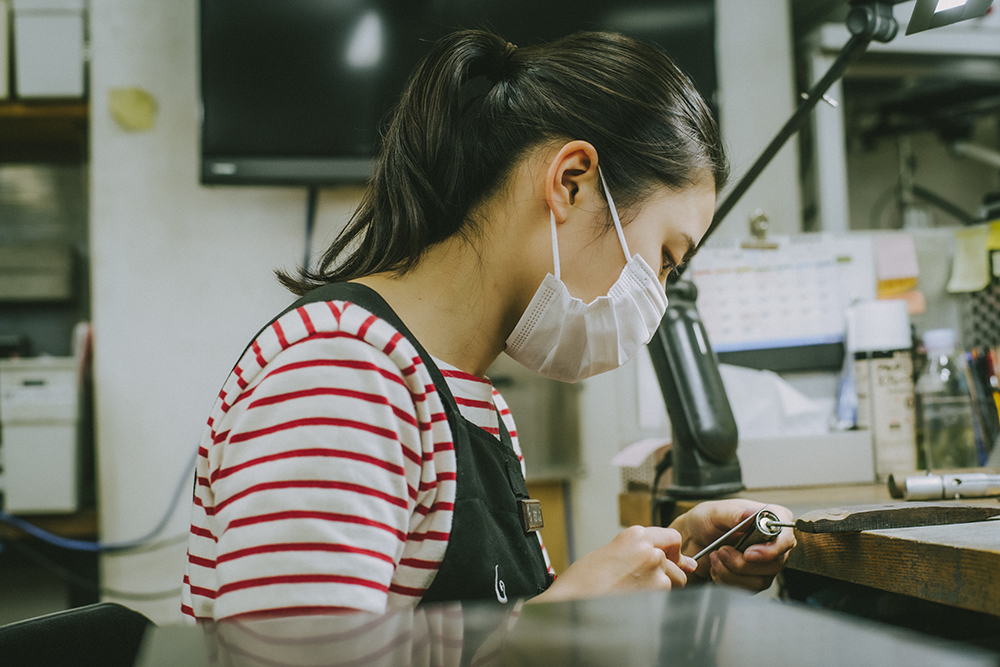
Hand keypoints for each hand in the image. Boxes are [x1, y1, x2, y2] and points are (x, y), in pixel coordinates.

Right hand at [532, 526, 696, 602]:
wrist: (572, 599)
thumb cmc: (586, 579)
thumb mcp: (613, 553)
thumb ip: (643, 552)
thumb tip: (687, 563)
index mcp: (635, 535)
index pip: (672, 538)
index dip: (672, 551)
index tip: (670, 559)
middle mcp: (649, 549)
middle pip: (675, 562)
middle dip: (667, 572)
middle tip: (643, 582)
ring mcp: (655, 570)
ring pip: (675, 581)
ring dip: (661, 588)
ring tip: (632, 592)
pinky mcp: (657, 591)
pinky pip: (667, 597)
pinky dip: (656, 601)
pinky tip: (634, 601)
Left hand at [670, 500, 795, 591]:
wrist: (692, 538)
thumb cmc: (707, 520)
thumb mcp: (716, 512)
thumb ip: (734, 514)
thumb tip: (752, 514)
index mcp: (771, 518)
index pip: (785, 538)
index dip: (770, 550)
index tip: (748, 554)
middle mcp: (774, 541)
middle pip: (775, 564)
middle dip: (742, 564)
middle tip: (721, 551)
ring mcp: (766, 561)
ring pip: (762, 581)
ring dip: (732, 573)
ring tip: (715, 557)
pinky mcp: (755, 577)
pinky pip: (749, 589)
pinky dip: (728, 581)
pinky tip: (717, 567)